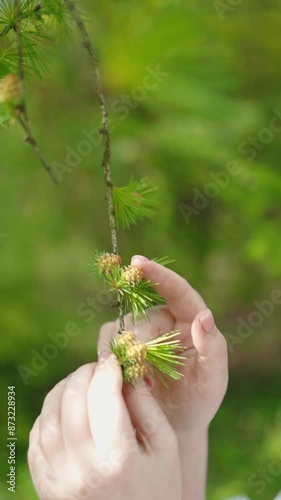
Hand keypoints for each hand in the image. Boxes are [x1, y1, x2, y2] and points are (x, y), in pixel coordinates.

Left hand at [28, 355, 181, 499]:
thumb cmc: (158, 489)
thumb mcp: (165, 446)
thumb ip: (145, 405)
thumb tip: (125, 371)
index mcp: (117, 458)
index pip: (103, 394)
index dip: (108, 368)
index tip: (115, 360)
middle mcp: (81, 468)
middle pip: (72, 399)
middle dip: (85, 373)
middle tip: (98, 368)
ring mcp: (58, 478)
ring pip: (48, 414)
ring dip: (64, 389)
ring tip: (82, 384)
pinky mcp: (45, 485)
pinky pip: (37, 437)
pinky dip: (48, 414)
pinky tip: (66, 410)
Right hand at [98, 255, 228, 498]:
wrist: (171, 426)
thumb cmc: (197, 402)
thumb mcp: (213, 381)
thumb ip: (214, 349)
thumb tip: (205, 316)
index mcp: (189, 320)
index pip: (176, 290)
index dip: (158, 274)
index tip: (137, 262)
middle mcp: (163, 321)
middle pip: (141, 314)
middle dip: (138, 340)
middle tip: (142, 373)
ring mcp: (138, 333)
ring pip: (119, 327)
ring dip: (123, 353)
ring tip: (138, 384)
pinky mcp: (119, 347)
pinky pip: (106, 343)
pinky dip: (109, 360)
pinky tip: (121, 381)